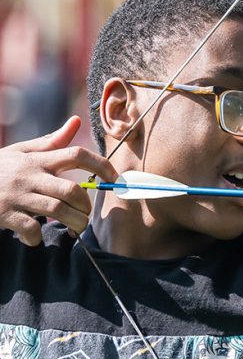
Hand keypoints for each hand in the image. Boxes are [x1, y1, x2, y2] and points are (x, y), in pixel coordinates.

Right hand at [0, 117, 116, 244]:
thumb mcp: (21, 151)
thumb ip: (51, 141)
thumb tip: (76, 121)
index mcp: (38, 159)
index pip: (76, 154)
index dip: (102, 165)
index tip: (116, 179)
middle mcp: (30, 175)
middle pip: (71, 190)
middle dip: (85, 206)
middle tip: (85, 214)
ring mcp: (17, 195)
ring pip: (57, 211)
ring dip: (73, 223)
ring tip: (75, 227)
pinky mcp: (5, 214)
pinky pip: (30, 228)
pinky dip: (36, 236)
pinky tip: (35, 236)